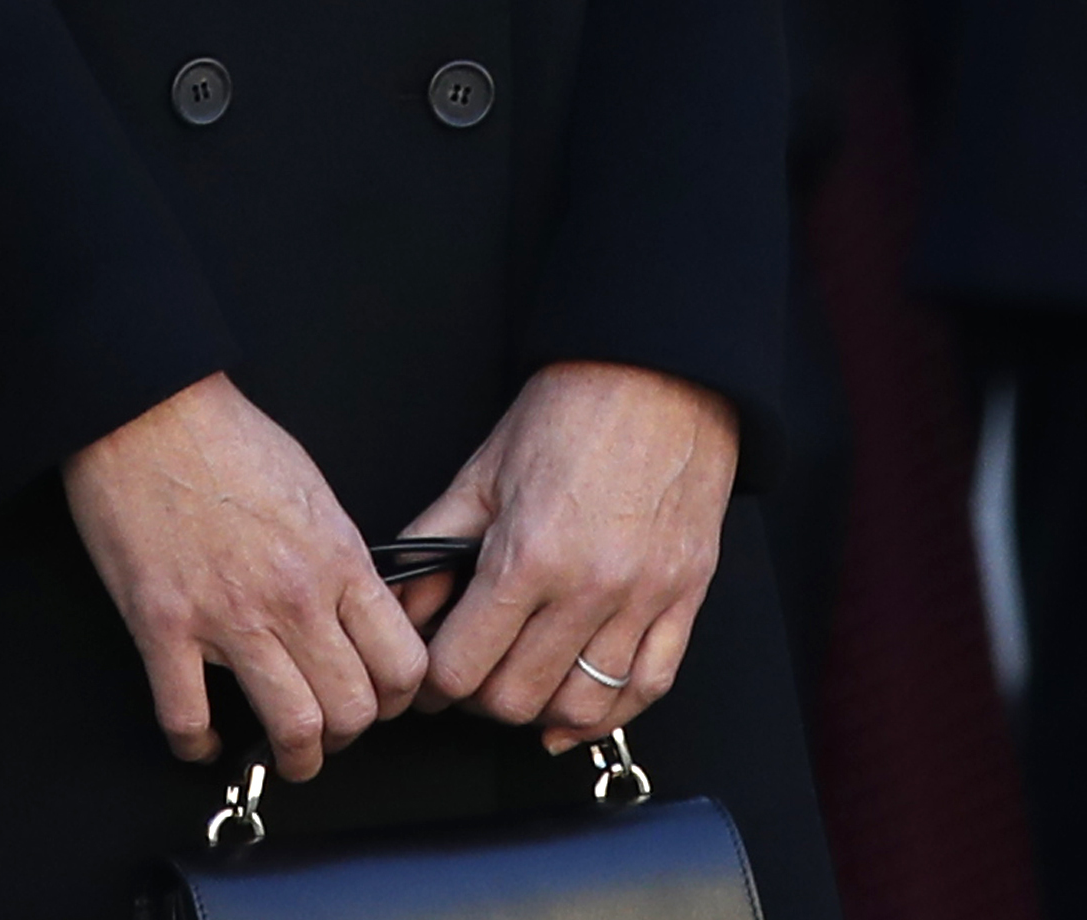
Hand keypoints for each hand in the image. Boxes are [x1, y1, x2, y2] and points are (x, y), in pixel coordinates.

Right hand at [64, 373, 426, 783]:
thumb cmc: (227, 437)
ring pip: (291, 728)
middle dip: (348, 736)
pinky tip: (205, 741)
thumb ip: (339, 555)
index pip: (401, 661)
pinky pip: (188, 720)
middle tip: (333, 731)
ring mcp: (226, 617)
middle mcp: (292, 596)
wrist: (148, 410)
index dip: (397, 697)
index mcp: (336, 558)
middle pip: (353, 709)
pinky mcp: (162, 627)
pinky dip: (199, 747)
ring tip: (287, 753)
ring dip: (295, 757)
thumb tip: (356, 606)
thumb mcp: (314, 488)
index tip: (379, 700)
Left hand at [401, 362, 735, 747]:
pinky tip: (576, 707)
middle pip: (515, 699)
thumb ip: (433, 543)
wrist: (659, 374)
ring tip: (522, 682)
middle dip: (479, 697)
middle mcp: (589, 588)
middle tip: (471, 673)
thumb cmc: (572, 411)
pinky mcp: (685, 598)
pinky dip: (610, 712)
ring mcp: (643, 599)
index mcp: (529, 555)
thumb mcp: (483, 471)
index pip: (460, 667)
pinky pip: (648, 688)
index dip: (431, 681)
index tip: (429, 674)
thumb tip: (401, 603)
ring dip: (540, 709)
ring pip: (582, 707)